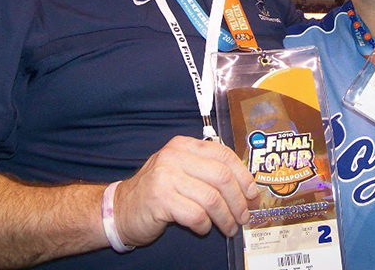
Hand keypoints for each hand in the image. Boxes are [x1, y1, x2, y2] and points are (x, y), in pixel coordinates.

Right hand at [112, 136, 258, 246]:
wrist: (121, 208)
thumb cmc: (159, 191)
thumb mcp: (182, 171)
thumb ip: (208, 171)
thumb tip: (246, 188)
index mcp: (184, 145)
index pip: (224, 155)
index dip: (243, 176)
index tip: (252, 194)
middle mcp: (175, 156)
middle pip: (222, 177)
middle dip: (238, 200)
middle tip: (243, 216)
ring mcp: (166, 176)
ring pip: (212, 198)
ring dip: (225, 218)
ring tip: (228, 228)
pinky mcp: (160, 199)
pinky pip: (196, 215)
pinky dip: (205, 225)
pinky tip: (203, 228)